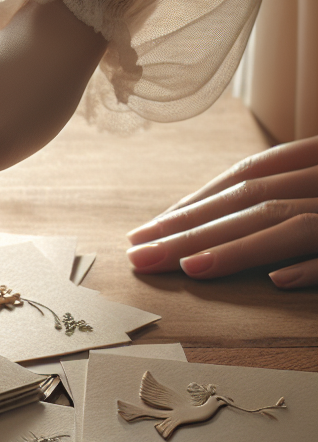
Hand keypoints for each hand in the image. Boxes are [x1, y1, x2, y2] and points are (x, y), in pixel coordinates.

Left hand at [126, 136, 317, 286]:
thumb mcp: (316, 186)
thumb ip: (284, 192)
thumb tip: (217, 218)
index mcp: (316, 161)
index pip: (245, 178)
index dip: (194, 203)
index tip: (148, 231)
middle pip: (252, 200)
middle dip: (192, 228)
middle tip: (140, 255)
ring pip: (290, 222)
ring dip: (236, 245)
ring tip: (188, 267)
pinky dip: (311, 265)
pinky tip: (276, 280)